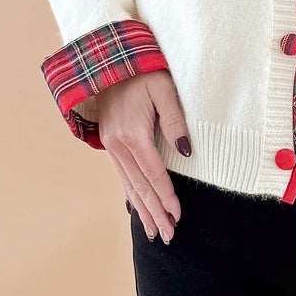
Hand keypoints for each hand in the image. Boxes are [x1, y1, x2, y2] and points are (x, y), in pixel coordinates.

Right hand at [90, 70, 189, 241]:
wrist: (110, 59)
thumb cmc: (142, 70)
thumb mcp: (164, 89)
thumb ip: (175, 120)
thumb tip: (186, 151)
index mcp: (132, 133)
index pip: (154, 174)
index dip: (167, 197)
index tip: (178, 216)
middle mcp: (118, 144)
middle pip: (140, 186)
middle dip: (155, 213)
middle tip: (169, 236)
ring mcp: (111, 145)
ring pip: (129, 185)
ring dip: (142, 210)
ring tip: (155, 232)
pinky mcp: (110, 142)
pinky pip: (121, 175)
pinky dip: (130, 195)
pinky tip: (135, 209)